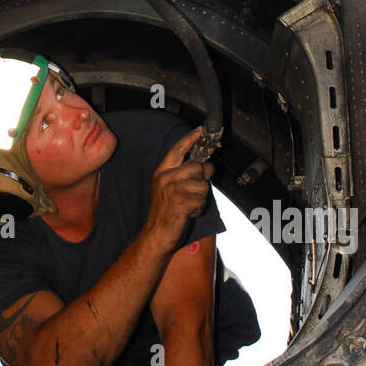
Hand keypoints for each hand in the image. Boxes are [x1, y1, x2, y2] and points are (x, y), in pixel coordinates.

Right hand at [144, 127, 214, 243]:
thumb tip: (209, 166)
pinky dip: (199, 208)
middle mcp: (165, 177)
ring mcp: (172, 188)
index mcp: (162, 172)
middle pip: (197, 167)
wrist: (156, 234)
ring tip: (188, 205)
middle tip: (191, 194)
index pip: (177, 150)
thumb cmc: (165, 213)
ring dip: (200, 197)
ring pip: (202, 184)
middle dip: (201, 181)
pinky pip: (202, 199)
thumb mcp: (172, 189)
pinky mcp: (181, 201)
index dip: (189, 139)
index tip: (200, 130)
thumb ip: (188, 175)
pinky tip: (188, 213)